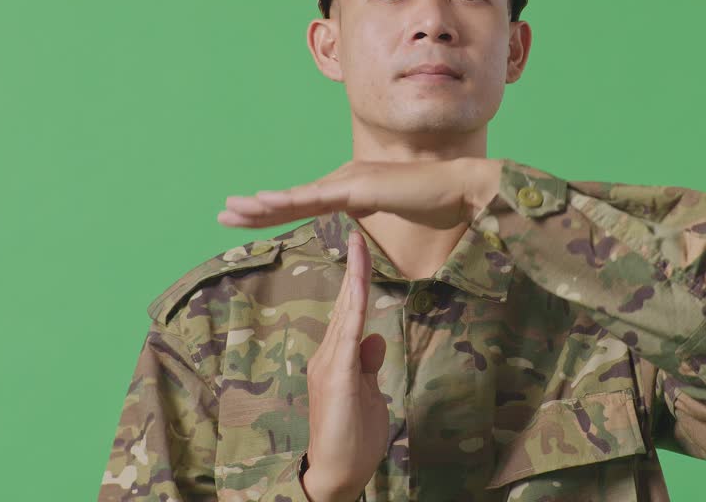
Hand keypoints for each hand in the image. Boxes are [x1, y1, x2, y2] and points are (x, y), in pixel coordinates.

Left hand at [217, 157, 502, 229]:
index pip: (304, 204)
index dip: (273, 212)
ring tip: (231, 209)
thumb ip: (375, 226)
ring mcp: (349, 181)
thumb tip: (364, 244)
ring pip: (297, 196)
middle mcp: (344, 180)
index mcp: (350, 189)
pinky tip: (264, 202)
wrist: (458, 189)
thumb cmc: (434, 206)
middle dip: (255, 208)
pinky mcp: (358, 188)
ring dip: (261, 205)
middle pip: (292, 198)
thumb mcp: (394, 218)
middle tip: (223, 213)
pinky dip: (289, 200)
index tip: (245, 218)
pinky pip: (317, 197)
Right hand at [300, 229, 390, 501]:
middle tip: (358, 232)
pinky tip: (358, 286)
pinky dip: (354, 307)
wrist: (336, 473)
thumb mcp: (367, 395)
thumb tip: (376, 339)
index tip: (363, 253)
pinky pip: (348, 334)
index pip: (350, 313)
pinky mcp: (336, 376)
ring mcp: (329, 364)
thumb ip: (368, 366)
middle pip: (345, 304)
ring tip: (359, 245)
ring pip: (346, 312)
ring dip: (354, 278)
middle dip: (353, 269)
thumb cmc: (351, 439)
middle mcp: (328, 355)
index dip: (356, 282)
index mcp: (337, 358)